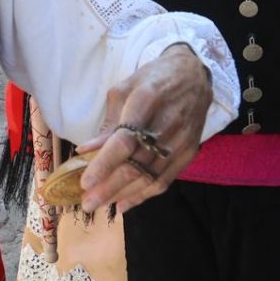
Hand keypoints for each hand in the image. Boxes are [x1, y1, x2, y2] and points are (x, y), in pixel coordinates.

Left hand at [76, 43, 214, 213]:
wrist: (194, 76)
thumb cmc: (152, 79)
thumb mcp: (124, 90)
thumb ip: (108, 122)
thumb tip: (87, 150)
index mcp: (146, 101)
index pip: (125, 140)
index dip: (104, 164)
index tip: (85, 183)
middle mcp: (167, 124)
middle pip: (137, 164)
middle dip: (109, 188)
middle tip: (87, 203)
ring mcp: (181, 141)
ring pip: (150, 176)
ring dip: (123, 194)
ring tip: (101, 205)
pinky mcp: (189, 152)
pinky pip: (165, 180)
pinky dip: (144, 195)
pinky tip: (124, 203)